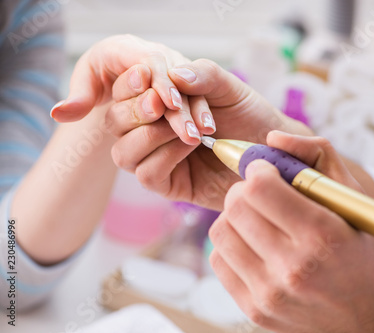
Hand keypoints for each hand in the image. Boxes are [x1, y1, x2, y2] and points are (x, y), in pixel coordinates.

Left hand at [50, 34, 205, 144]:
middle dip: (179, 107)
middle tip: (186, 132)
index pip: (146, 62)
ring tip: (198, 136)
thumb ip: (78, 98)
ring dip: (195, 112)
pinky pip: (196, 94)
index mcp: (123, 47)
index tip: (165, 105)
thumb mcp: (87, 82)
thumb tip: (59, 113)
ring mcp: (170, 65)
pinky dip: (202, 111)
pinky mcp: (182, 79)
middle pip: (171, 77)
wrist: (114, 69)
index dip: (159, 83)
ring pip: (187, 87)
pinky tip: (207, 129)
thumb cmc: (99, 75)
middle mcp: (150, 53)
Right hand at [106, 58, 311, 209]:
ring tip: (185, 130)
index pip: (124, 93)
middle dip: (136, 109)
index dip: (129, 84)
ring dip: (149, 136)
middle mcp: (152, 131)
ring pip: (123, 152)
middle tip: (161, 104)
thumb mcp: (227, 87)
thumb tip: (174, 75)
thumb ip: (202, 75)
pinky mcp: (171, 185)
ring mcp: (159, 160)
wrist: (272, 148)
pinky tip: (190, 146)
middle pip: (114, 122)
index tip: (146, 73)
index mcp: (158, 104)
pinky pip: (147, 174)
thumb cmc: (249, 116)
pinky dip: (164, 157)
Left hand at [209, 131, 373, 332]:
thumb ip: (318, 156)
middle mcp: (293, 269)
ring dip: (236, 216)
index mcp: (323, 236)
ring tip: (260, 219)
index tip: (269, 172)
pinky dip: (232, 244)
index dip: (259, 170)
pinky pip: (219, 261)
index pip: (259, 187)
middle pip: (235, 207)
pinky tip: (255, 244)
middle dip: (245, 190)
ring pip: (221, 232)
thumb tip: (271, 138)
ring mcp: (270, 295)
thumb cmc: (370, 254)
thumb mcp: (358, 199)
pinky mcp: (256, 312)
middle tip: (263, 193)